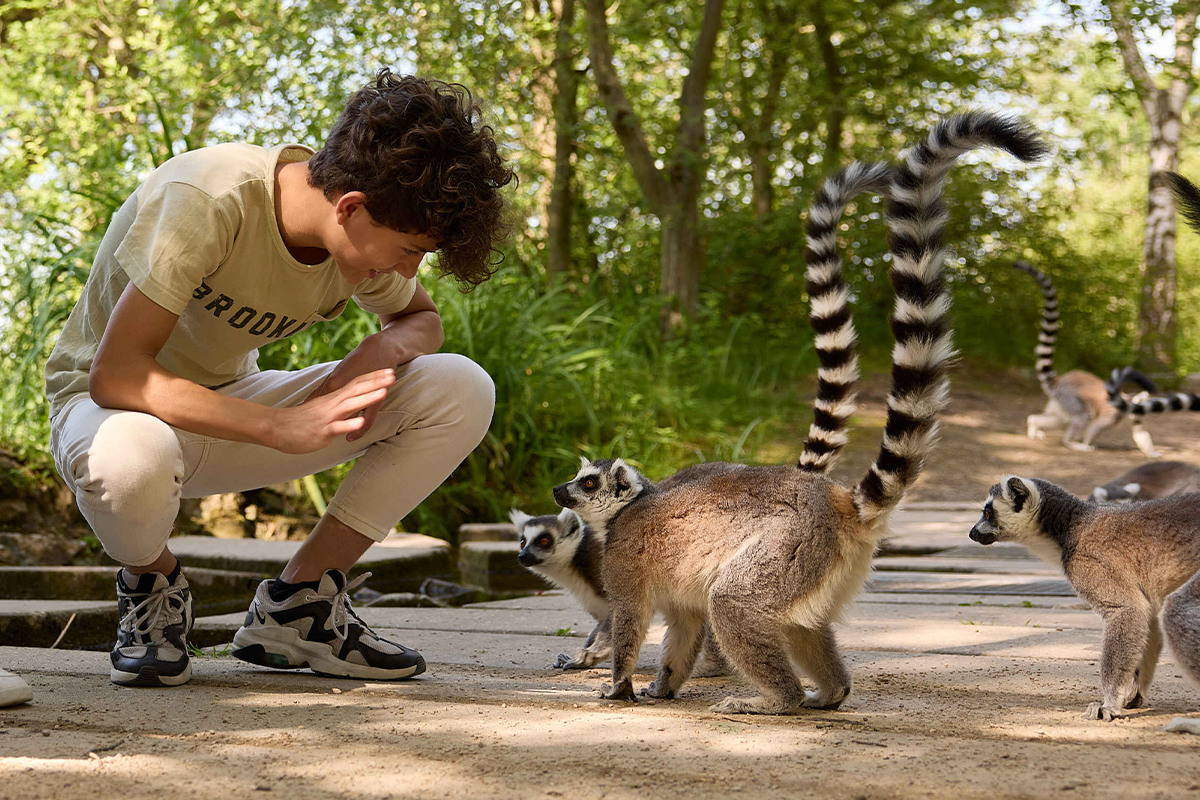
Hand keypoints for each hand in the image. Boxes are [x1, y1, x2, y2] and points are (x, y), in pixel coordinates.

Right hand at [271, 368, 395, 453]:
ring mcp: (327, 416)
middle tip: (393, 373)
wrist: (274, 426)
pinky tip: (361, 424)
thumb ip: (338, 408)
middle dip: (376, 382)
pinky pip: (336, 427)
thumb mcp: (323, 411)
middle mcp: (332, 404)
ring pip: (350, 405)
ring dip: (367, 398)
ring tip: (384, 392)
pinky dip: (349, 424)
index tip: (389, 370)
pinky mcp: (321, 430)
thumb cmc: (299, 421)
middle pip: (357, 389)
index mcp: (333, 398)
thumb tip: (352, 407)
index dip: (373, 377)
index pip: (356, 383)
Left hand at [305, 336, 398, 442]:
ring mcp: (360, 393)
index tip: (293, 419)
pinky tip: (350, 437)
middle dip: (313, 420)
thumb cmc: (362, 359)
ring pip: (345, 413)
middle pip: (326, 407)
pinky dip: (358, 428)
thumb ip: (330, 385)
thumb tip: (316, 397)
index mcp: (335, 381)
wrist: (381, 347)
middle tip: (299, 434)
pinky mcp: (375, 397)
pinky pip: (366, 418)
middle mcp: (344, 388)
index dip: (305, 409)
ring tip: (321, 437)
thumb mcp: (343, 370)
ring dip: (335, 425)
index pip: (317, 398)